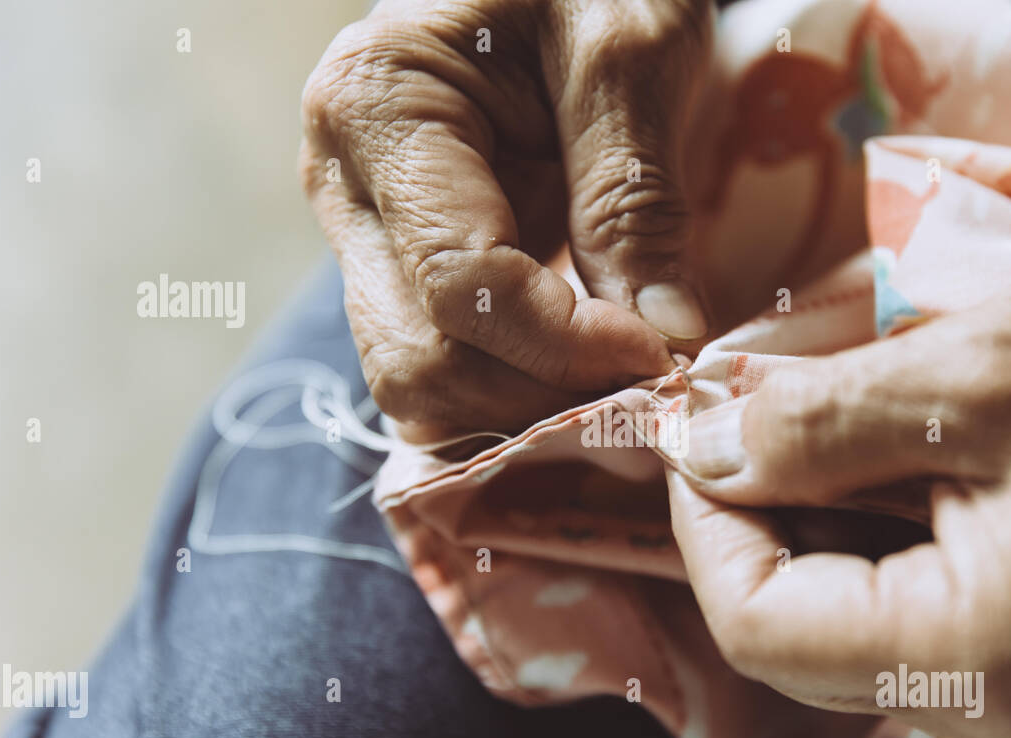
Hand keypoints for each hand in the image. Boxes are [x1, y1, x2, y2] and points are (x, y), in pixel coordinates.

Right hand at [300, 0, 712, 440]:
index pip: (461, 283)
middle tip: (649, 385)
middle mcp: (348, 186)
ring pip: (421, 385)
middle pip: (421, 359)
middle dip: (541, 395)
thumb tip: (662, 336)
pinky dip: (517, 394)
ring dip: (526, 409)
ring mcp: (371, 237)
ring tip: (622, 385)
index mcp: (379, 108)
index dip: (565, 344)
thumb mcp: (629, 56)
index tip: (661, 353)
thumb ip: (633, 198)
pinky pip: (447, 368)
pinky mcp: (409, 269)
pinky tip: (587, 379)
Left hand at [668, 263, 1010, 737]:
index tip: (693, 431)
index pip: (759, 625)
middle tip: (738, 419)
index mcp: (983, 653)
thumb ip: (813, 423)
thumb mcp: (974, 371)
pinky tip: (870, 468)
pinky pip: (895, 621)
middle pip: (790, 638)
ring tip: (804, 430)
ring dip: (797, 528)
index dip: (702, 525)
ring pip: (836, 631)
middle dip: (745, 523)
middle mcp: (999, 712)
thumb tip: (694, 448)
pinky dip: (855, 542)